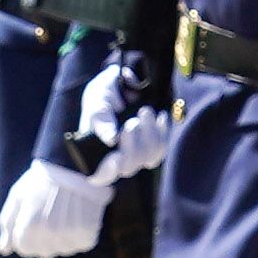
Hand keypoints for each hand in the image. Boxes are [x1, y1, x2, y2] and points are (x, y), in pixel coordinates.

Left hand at [0, 160, 111, 257]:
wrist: (76, 165)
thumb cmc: (42, 179)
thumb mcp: (18, 195)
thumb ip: (8, 223)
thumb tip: (3, 250)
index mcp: (30, 225)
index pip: (24, 249)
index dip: (25, 237)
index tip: (31, 221)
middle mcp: (50, 233)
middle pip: (42, 252)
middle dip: (42, 239)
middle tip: (48, 215)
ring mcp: (70, 236)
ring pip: (61, 250)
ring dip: (60, 238)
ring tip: (63, 214)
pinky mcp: (87, 235)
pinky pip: (78, 245)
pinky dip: (77, 235)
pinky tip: (76, 217)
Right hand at [77, 59, 169, 182]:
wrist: (124, 82)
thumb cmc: (103, 94)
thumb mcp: (97, 101)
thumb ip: (101, 119)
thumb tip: (111, 139)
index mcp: (95, 151)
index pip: (100, 175)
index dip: (108, 172)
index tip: (115, 157)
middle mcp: (116, 157)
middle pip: (129, 167)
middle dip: (132, 145)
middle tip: (132, 122)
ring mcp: (136, 152)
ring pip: (148, 158)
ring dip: (149, 135)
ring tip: (144, 111)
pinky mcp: (152, 145)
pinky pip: (162, 148)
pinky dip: (162, 132)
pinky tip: (160, 116)